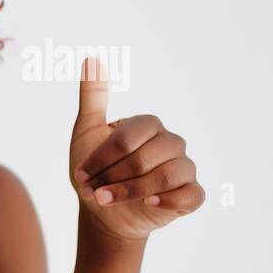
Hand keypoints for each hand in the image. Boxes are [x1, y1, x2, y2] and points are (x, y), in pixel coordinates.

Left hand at [69, 57, 204, 242]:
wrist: (103, 212)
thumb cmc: (95, 170)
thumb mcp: (86, 133)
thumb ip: (92, 98)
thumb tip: (91, 59)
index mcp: (148, 125)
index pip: (126, 138)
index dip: (100, 159)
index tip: (80, 174)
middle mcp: (171, 142)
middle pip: (144, 158)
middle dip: (112, 178)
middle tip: (92, 191)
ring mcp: (184, 167)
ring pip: (165, 177)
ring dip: (129, 192)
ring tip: (105, 200)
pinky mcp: (191, 194)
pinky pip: (191, 195)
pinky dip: (170, 200)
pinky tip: (150, 203)